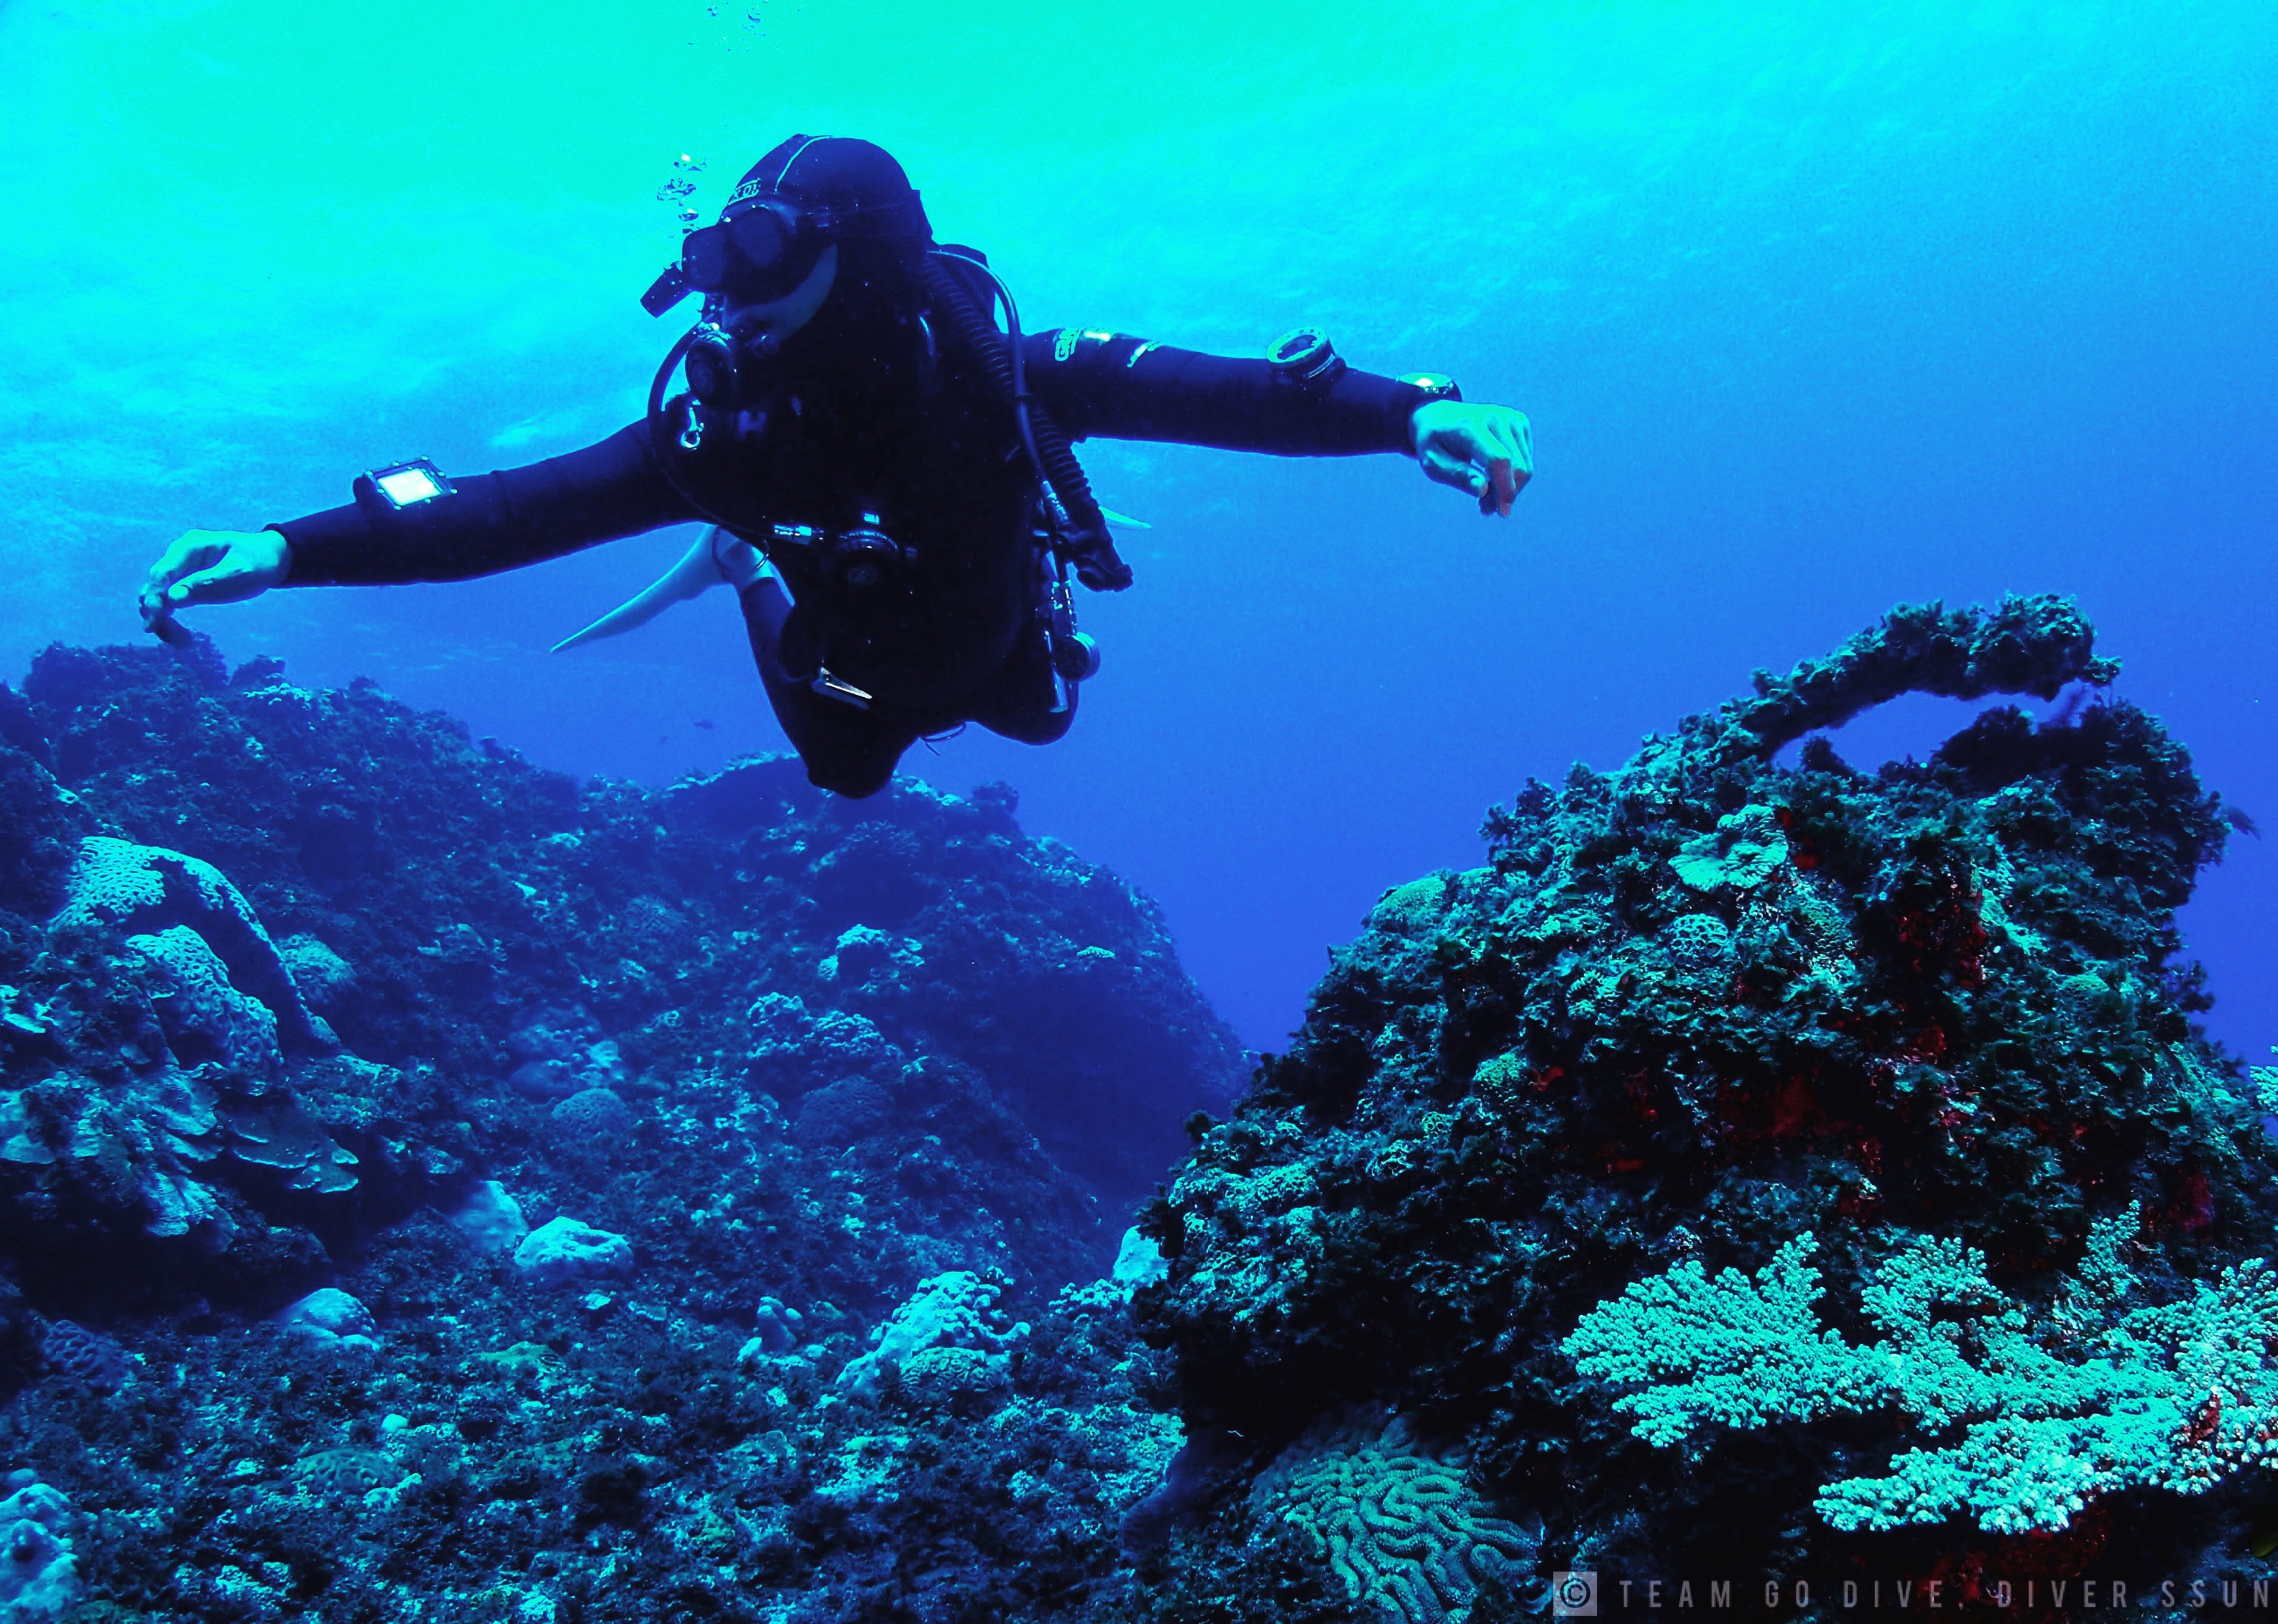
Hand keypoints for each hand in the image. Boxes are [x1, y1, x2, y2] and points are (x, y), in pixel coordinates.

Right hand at [139, 529, 291, 640]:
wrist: (268, 557)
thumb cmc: (257, 562)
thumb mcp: (239, 573)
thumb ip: (208, 583)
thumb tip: (172, 599)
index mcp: (190, 546)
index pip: (162, 573)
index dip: (154, 599)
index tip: (153, 624)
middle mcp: (178, 555)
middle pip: (154, 585)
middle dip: (157, 613)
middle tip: (177, 639)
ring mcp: (179, 568)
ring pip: (157, 596)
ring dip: (162, 619)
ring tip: (183, 640)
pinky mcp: (183, 582)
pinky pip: (167, 601)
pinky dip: (169, 618)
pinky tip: (183, 636)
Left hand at [1411, 400, 1532, 515]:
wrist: (1439, 415)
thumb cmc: (1434, 443)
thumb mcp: (1433, 463)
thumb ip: (1457, 475)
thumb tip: (1483, 490)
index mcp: (1469, 425)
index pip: (1498, 460)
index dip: (1503, 489)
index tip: (1501, 512)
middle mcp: (1494, 416)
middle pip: (1516, 466)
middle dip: (1505, 494)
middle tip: (1485, 507)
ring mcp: (1510, 417)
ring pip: (1525, 465)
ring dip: (1509, 488)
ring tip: (1486, 495)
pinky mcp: (1519, 421)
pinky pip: (1526, 459)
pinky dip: (1513, 475)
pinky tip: (1494, 478)